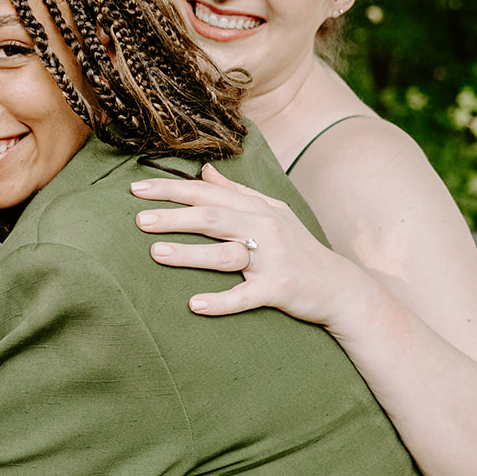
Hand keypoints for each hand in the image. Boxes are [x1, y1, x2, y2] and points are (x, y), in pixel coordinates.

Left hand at [132, 164, 361, 324]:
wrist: (340, 287)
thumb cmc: (296, 248)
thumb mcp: (270, 212)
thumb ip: (236, 192)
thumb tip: (204, 170)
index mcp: (256, 208)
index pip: (207, 193)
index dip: (171, 189)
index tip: (135, 188)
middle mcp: (264, 228)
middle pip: (213, 217)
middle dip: (174, 216)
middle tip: (138, 218)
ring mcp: (273, 259)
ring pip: (227, 254)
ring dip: (191, 253)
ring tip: (156, 253)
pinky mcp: (279, 289)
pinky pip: (247, 296)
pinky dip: (222, 301)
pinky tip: (195, 305)